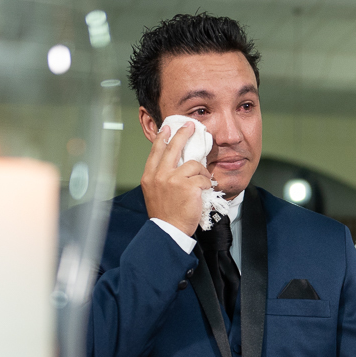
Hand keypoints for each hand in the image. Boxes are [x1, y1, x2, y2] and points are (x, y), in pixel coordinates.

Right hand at [140, 121, 211, 235]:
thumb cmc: (164, 215)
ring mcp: (173, 180)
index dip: (162, 138)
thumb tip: (175, 164)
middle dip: (183, 133)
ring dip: (202, 173)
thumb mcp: (154, 192)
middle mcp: (159, 175)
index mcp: (149, 176)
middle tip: (191, 126)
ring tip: (202, 182)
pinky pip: (203, 179)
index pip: (156, 151)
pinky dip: (206, 185)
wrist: (168, 231)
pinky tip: (203, 192)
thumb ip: (161, 177)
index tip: (166, 129)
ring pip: (194, 165)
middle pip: (173, 147)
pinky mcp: (188, 186)